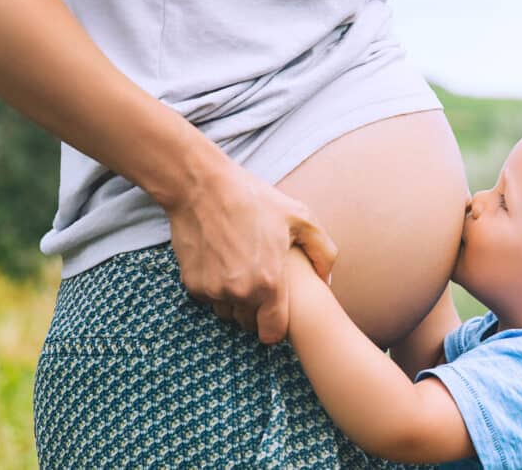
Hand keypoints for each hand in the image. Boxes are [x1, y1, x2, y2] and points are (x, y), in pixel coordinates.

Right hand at [163, 157, 336, 343]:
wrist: (201, 186)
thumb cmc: (254, 199)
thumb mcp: (300, 217)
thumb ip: (323, 252)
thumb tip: (328, 280)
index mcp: (269, 282)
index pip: (272, 334)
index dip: (276, 326)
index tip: (276, 311)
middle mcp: (239, 293)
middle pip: (249, 325)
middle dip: (256, 311)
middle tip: (259, 282)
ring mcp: (213, 290)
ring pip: (228, 313)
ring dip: (235, 301)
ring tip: (242, 270)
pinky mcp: (192, 284)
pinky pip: (209, 298)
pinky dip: (215, 288)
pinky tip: (222, 262)